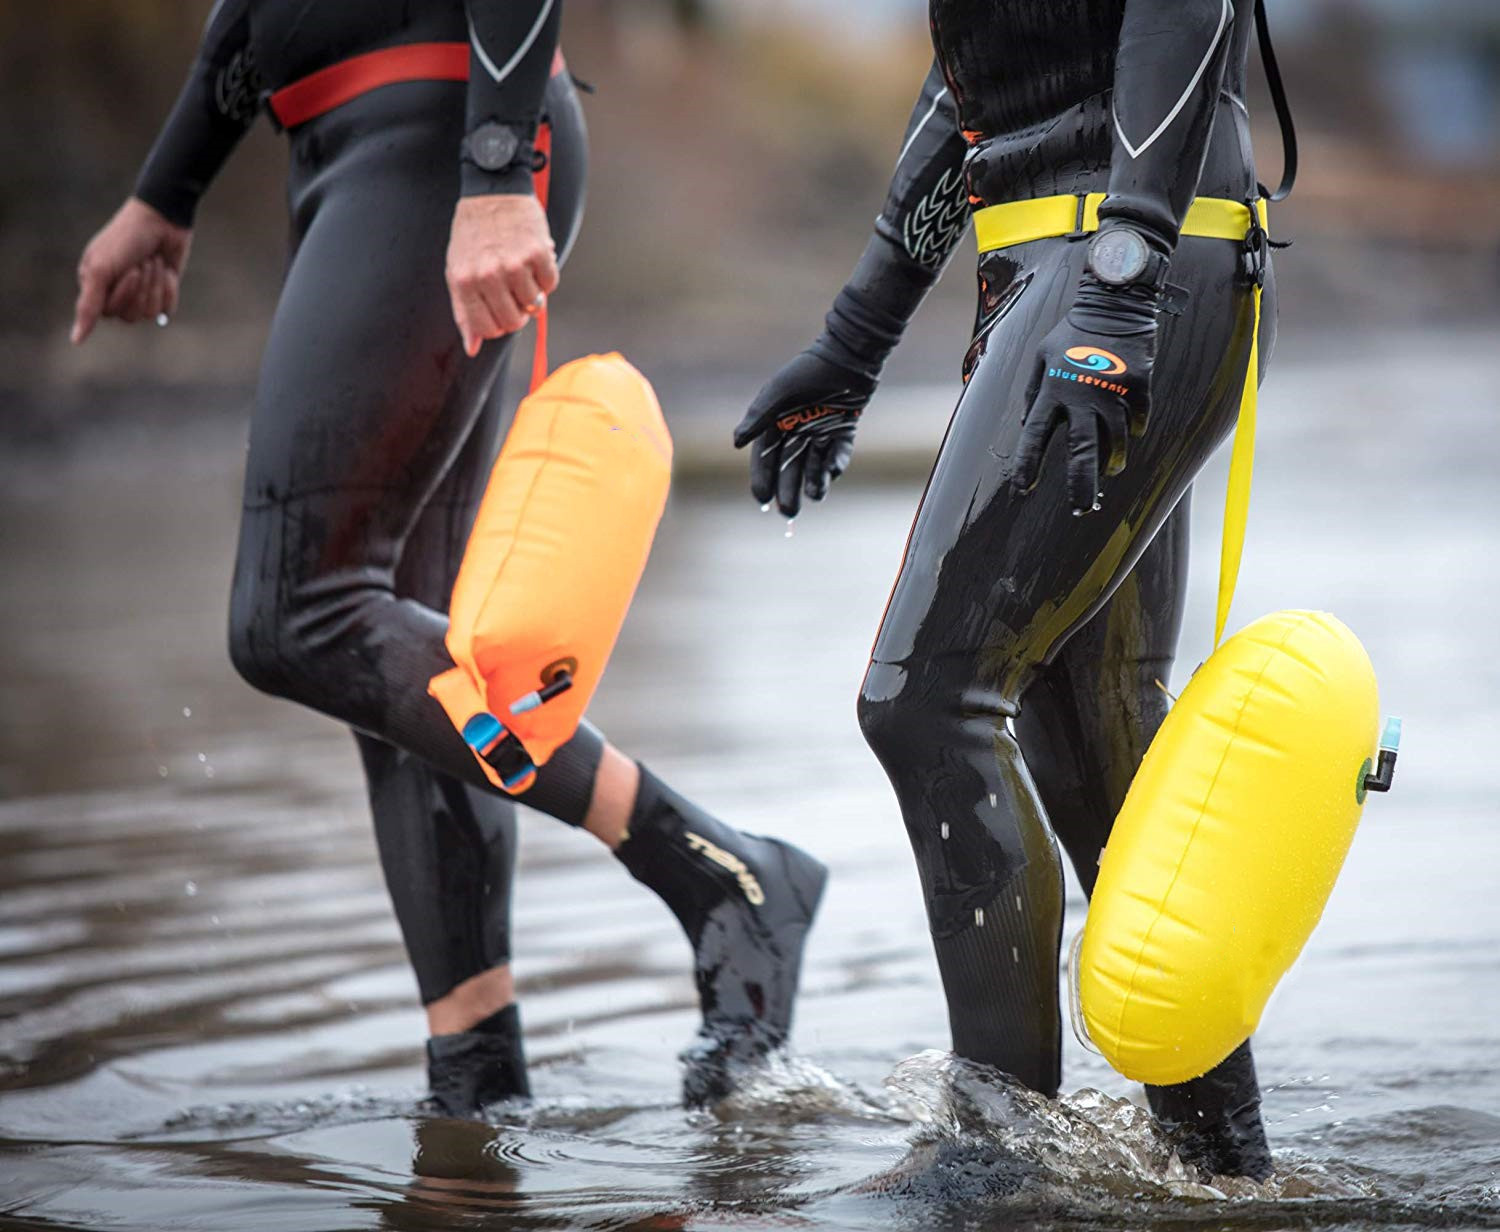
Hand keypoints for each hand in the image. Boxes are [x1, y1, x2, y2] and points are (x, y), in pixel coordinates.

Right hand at [71, 198, 191, 344]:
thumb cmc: (125, 240)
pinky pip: (166, 309)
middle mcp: (115, 293)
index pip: (107, 312)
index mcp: (94, 285)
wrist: (161, 220)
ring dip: (154, 285)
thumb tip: (76, 341)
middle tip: (141, 263)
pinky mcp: (161, 292)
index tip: (128, 269)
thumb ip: (88, 306)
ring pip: (149, 313)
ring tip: (153, 262)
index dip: (122, 293)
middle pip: (129, 316)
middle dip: (140, 288)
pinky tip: (166, 270)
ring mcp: (140, 294)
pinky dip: (168, 288)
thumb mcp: (100, 270)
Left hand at [446, 193, 557, 356]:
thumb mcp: (458, 271)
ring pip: (534, 304)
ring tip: (521, 271)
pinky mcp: (538, 252)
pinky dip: (545, 277)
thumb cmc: (474, 233)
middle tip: (513, 294)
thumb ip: (465, 311)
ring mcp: (514, 264)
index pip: (487, 329)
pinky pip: (550, 285)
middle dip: (517, 313)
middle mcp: (488, 275)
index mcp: (465, 282)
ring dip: (531, 292)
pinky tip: (533, 261)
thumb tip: (473, 348)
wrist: (492, 191)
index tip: (500, 315)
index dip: (497, 327)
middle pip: (513, 322)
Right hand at [733, 350, 876, 517]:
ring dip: (814, 481)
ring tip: (814, 496)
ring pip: (814, 465)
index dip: (763, 478)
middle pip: (790, 467)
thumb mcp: (779, 391)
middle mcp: (796, 432)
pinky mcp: (843, 432)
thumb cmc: (807, 370)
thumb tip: (737, 442)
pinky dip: (836, 463)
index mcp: (775, 424)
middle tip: (789, 512)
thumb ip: (759, 416)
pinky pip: (838, 454)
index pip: (765, 458)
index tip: (762, 499)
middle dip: (788, 490)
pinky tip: (833, 472)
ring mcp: (820, 433)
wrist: (846, 356)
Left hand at [1012, 280, 1156, 514]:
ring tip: (1108, 471)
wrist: (1115, 303)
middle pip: (1082, 451)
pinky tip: (1130, 433)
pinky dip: (1133, 431)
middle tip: (1082, 511)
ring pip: (1115, 442)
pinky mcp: (1139, 388)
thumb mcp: (1041, 357)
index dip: (1028, 465)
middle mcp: (1082, 396)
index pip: (1035, 436)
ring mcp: (1113, 393)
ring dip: (1111, 462)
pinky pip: (1138, 422)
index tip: (1022, 491)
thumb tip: (1029, 425)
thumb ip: (1034, 393)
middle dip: (1081, 486)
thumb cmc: (1072, 333)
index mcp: (1054, 390)